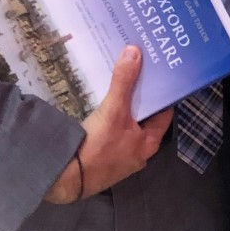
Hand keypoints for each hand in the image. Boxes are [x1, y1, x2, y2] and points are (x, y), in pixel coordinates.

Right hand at [43, 46, 174, 203]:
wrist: (65, 179)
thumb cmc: (97, 147)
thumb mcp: (113, 111)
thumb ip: (123, 82)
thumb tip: (135, 51)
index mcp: (150, 142)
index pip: (164, 112)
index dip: (162, 92)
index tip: (158, 73)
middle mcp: (140, 152)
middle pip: (145, 118)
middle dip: (140, 98)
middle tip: (138, 72)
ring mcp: (121, 158)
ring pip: (128, 127)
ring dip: (125, 109)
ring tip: (121, 84)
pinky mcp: (104, 160)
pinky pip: (113, 135)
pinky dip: (111, 121)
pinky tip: (103, 108)